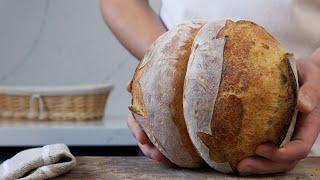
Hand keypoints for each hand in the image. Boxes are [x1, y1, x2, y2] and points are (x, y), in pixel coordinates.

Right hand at [126, 81, 173, 166]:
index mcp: (139, 111)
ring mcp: (156, 131)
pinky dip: (169, 155)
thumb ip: (138, 84)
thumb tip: (127, 86)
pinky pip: (166, 148)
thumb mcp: (148, 81)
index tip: (142, 138)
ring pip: (153, 147)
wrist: (176, 84)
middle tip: (157, 155)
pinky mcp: (167, 136)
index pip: (133, 122)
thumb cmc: (160, 82)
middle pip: (143, 140)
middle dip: (148, 149)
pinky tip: (175, 160)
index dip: (136, 131)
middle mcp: (146, 123)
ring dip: (158, 155)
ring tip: (168, 160)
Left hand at [238, 49, 319, 175]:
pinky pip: (268, 151)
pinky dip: (256, 158)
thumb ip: (310, 92)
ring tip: (239, 167)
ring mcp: (287, 135)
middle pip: (286, 160)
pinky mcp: (275, 132)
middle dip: (265, 166)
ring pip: (277, 160)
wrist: (305, 72)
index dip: (283, 153)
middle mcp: (298, 133)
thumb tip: (303, 106)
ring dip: (259, 166)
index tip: (261, 149)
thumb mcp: (311, 79)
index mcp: (310, 124)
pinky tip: (239, 156)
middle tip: (242, 166)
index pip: (300, 147)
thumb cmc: (309, 73)